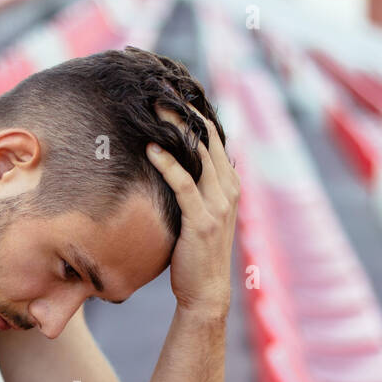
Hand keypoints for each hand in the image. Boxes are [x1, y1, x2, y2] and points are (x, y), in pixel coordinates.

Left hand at [146, 105, 239, 316]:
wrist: (206, 291)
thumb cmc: (196, 253)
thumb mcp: (202, 214)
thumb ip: (197, 189)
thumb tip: (177, 166)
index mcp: (230, 185)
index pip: (215, 138)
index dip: (196, 113)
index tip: (173, 93)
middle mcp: (229, 190)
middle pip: (208, 138)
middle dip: (185, 112)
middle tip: (160, 90)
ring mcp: (218, 205)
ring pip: (198, 155)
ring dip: (175, 129)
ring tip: (153, 108)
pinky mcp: (201, 220)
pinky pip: (184, 184)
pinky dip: (167, 164)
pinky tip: (151, 149)